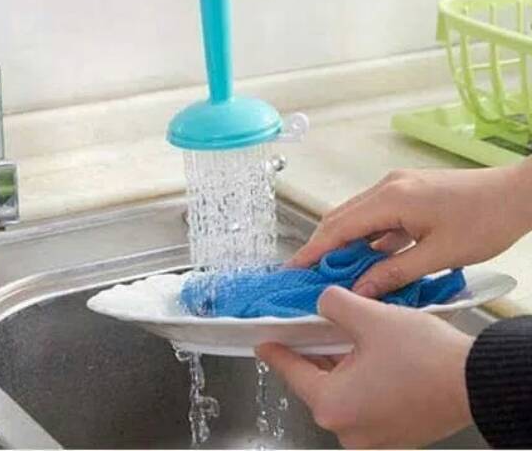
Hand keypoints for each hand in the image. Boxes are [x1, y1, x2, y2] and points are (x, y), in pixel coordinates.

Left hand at [257, 286, 472, 448]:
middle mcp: (348, 430)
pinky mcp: (393, 432)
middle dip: (311, 351)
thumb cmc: (423, 356)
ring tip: (337, 333)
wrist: (478, 383)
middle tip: (306, 326)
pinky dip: (357, 377)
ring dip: (337, 363)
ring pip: (340, 391)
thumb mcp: (369, 317)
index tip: (262, 341)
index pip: (291, 371)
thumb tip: (322, 304)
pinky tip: (364, 353)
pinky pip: (362, 400)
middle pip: (315, 382)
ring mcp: (372, 436)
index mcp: (334, 406)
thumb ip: (333, 305)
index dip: (276, 350)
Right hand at [288, 162, 531, 297]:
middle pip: (341, 217)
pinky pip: (376, 215)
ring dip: (344, 241)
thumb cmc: (484, 221)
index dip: (314, 250)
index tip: (294, 269)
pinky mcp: (407, 191)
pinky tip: (367, 257)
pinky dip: (366, 236)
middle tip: (307, 274)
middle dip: (322, 246)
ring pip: (357, 215)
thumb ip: (394, 272)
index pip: (339, 227)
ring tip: (332, 270)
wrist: (517, 194)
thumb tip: (360, 290)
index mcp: (392, 198)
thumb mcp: (438, 255)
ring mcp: (397, 186)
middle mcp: (388, 186)